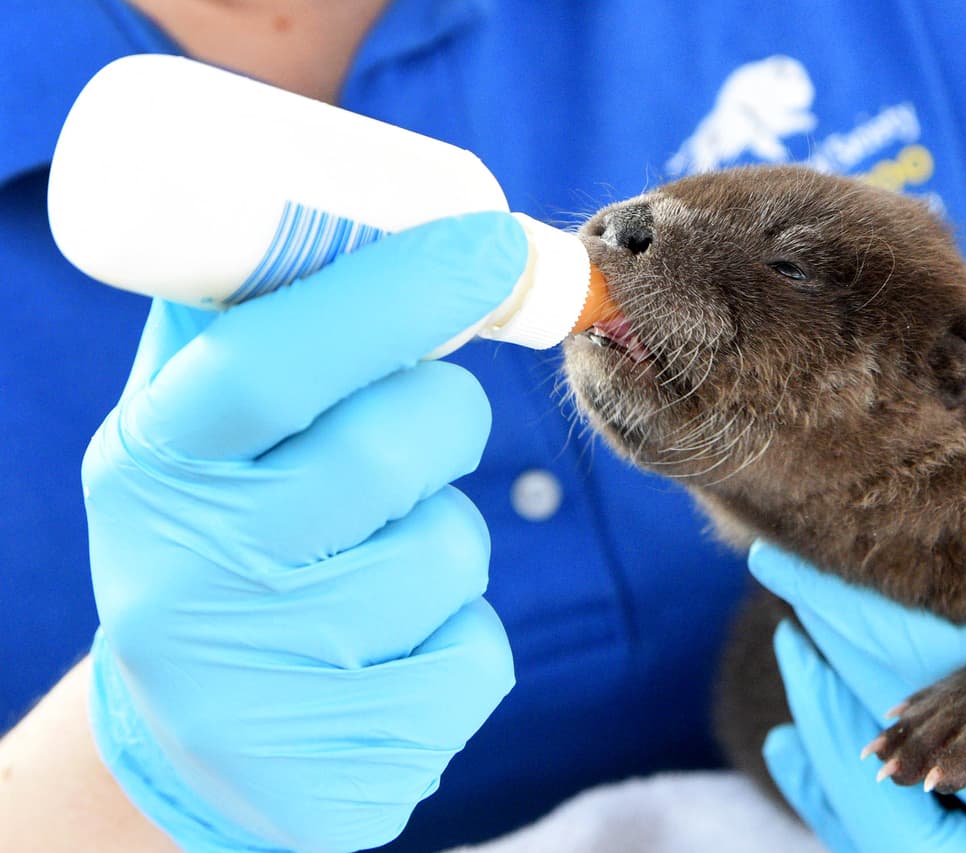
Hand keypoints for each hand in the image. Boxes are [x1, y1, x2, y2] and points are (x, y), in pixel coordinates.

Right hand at [84, 213, 524, 852]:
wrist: (192, 735)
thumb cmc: (215, 541)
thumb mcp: (188, 440)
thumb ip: (252, 333)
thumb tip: (362, 211)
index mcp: (153, 467)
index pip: (272, 363)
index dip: (393, 294)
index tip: (490, 244)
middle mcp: (196, 578)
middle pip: (391, 449)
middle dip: (443, 415)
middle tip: (428, 419)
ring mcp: (269, 685)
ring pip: (451, 552)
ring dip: (444, 535)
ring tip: (373, 557)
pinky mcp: (350, 768)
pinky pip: (478, 656)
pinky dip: (461, 634)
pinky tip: (391, 647)